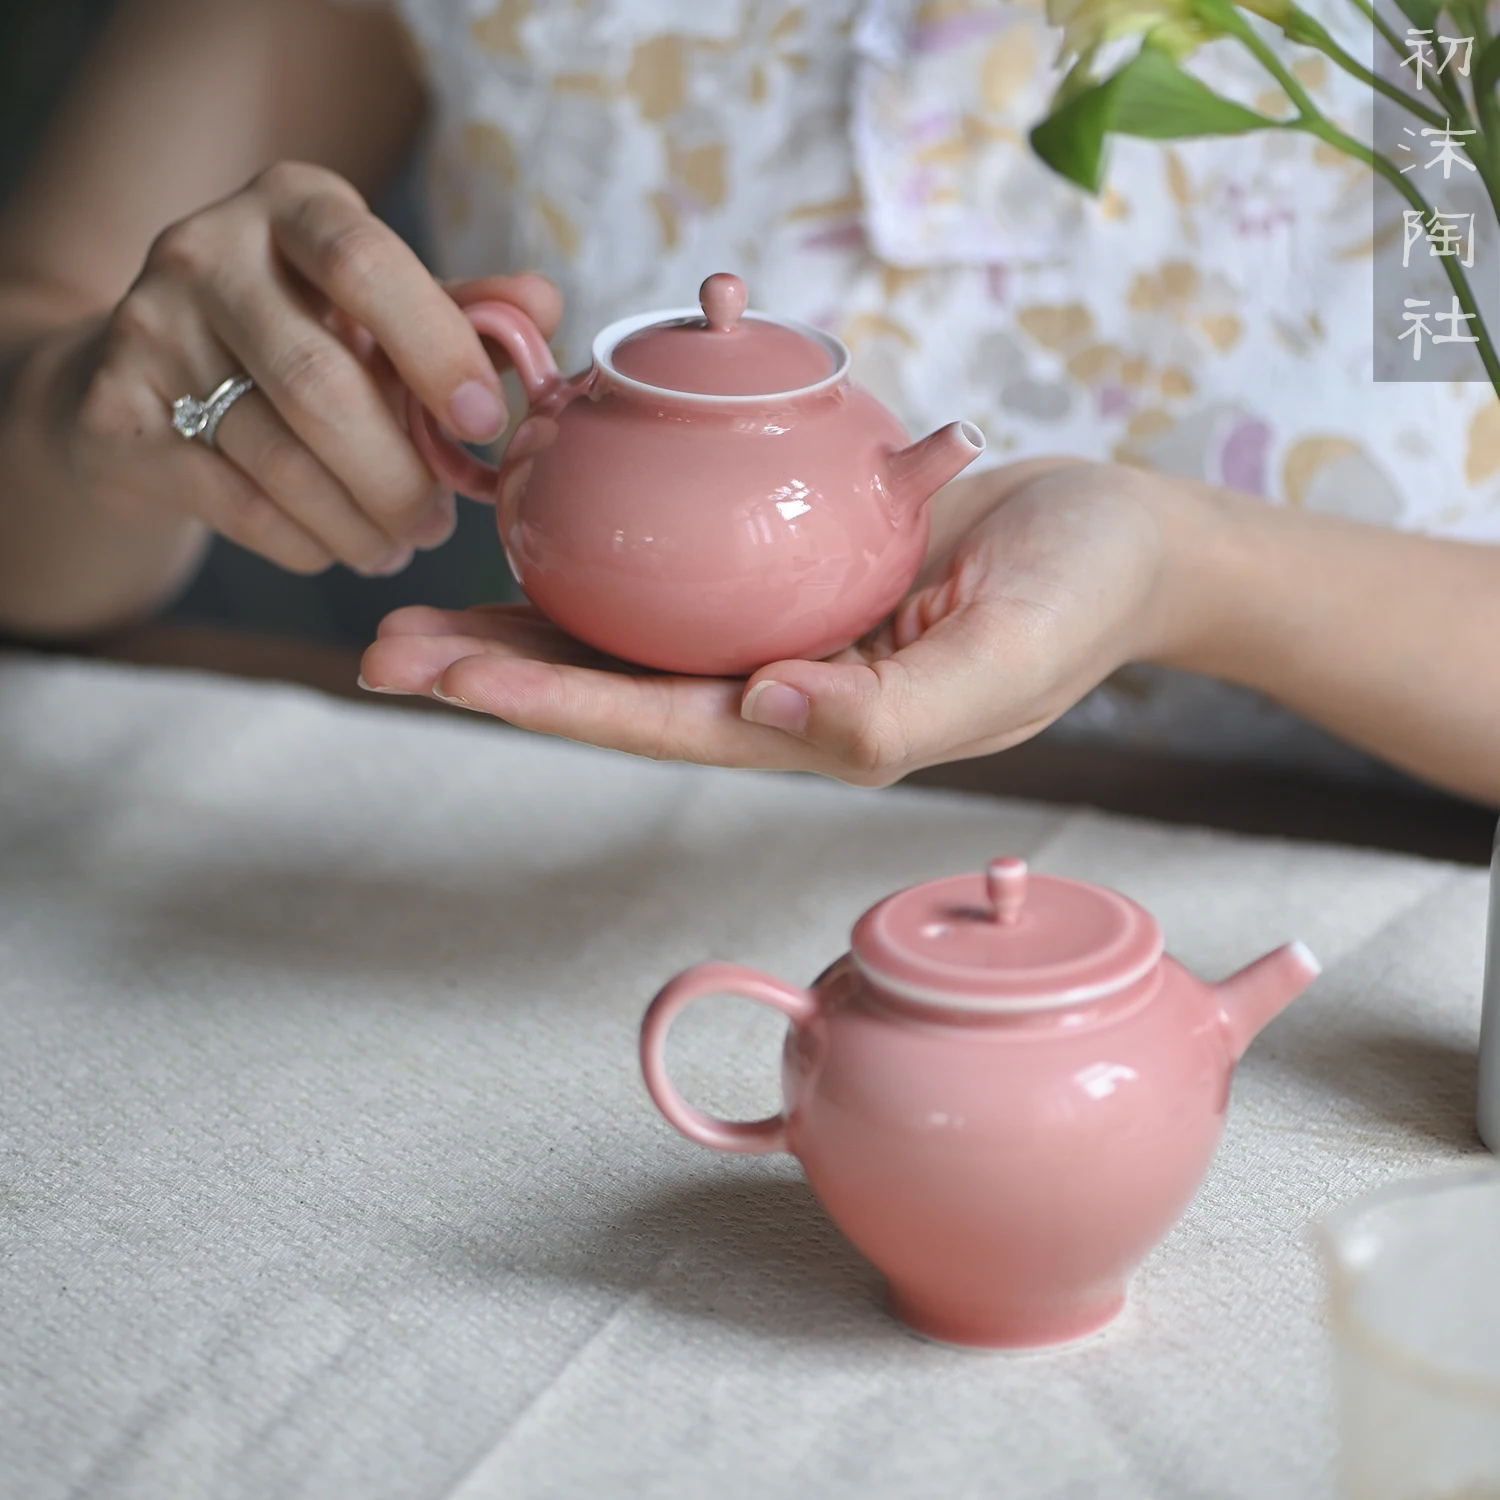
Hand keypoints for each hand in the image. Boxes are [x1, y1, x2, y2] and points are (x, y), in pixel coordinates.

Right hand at [57, 160, 559, 576]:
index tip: (487, 424)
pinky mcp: (114, 413)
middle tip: (441, 525)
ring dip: (361, 525)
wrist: (135, 374)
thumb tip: (542, 309)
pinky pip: (238, 504)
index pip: (367, 264)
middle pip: (321, 385)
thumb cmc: (297, 337)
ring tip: (400, 544)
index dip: (438, 351)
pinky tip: (338, 547)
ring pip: (281, 461)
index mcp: (292, 205)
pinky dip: (307, 542)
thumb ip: (458, 312)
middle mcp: (207, 251)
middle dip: (401, 477)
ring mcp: (148, 328)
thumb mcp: (376, 308)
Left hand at [359, 458, 1202, 784]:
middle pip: (614, 685)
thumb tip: (765, 711)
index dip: (552, 708)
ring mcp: (773, 620)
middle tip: (381, 651)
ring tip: (415, 599)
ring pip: (627, 625)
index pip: (662, 725)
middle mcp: (774, 682)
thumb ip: (896, 711)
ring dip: (522, 615)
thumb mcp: (1005, 661)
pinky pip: (675, 551)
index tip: (448, 681)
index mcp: (814, 726)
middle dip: (499, 675)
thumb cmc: (1077, 600)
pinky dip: (599, 539)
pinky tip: (532, 516)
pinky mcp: (781, 556)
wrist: (1116, 537)